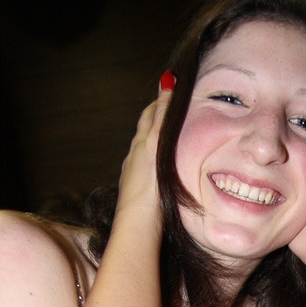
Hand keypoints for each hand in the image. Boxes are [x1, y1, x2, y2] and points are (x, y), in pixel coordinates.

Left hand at [114, 80, 172, 222]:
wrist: (138, 225)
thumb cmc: (151, 186)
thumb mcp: (158, 144)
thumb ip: (163, 116)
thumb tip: (166, 81)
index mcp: (141, 143)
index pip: (150, 115)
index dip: (160, 102)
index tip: (171, 91)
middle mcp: (134, 157)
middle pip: (145, 131)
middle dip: (157, 118)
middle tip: (172, 110)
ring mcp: (133, 176)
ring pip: (145, 152)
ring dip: (156, 143)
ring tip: (170, 139)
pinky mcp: (137, 193)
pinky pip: (146, 170)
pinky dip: (155, 162)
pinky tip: (162, 170)